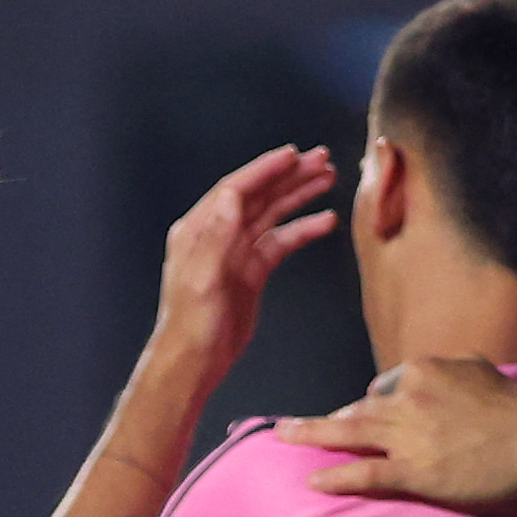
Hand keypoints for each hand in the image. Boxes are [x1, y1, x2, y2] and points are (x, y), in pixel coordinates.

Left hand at [153, 145, 338, 387]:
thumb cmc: (190, 326)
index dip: (265, 170)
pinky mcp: (252, 271)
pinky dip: (302, 230)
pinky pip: (281, 243)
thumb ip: (216, 237)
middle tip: (320, 160)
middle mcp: (217, 235)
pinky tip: (325, 222)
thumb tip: (231, 197)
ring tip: (327, 179)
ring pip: (273, 214)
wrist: (194, 362)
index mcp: (198, 231)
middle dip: (290, 176)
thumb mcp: (201, 280)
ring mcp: (236, 252)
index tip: (292, 155)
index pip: (236, 189)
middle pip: (259, 196)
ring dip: (299, 196)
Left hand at [279, 358, 516, 505]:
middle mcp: (408, 398)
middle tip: (293, 428)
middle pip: (357, 410)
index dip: (372, 407)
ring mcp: (408, 435)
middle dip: (325, 420)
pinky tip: (313, 480)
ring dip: (311, 436)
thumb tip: (447, 371)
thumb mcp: (483, 372)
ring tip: (283, 439)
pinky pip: (364, 473)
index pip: (385, 388)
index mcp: (425, 371)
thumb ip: (456, 372)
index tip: (362, 418)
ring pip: (348, 434)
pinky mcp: (414, 471)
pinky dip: (336, 476)